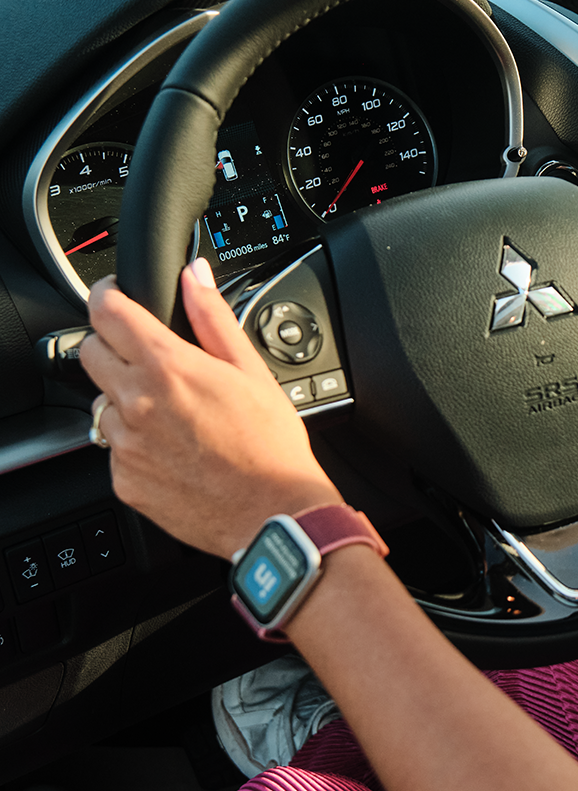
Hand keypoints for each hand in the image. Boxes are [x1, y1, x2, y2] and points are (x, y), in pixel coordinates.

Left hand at [80, 259, 341, 558]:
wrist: (273, 514)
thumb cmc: (272, 445)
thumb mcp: (253, 370)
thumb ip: (214, 317)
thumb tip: (195, 275)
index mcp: (168, 367)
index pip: (107, 311)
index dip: (108, 293)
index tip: (116, 294)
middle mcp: (136, 403)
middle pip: (91, 351)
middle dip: (113, 343)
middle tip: (149, 354)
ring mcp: (124, 446)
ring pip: (102, 402)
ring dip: (126, 396)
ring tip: (174, 411)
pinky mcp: (123, 480)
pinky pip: (115, 447)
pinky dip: (136, 441)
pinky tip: (176, 447)